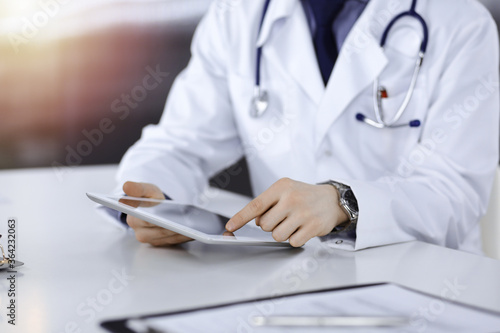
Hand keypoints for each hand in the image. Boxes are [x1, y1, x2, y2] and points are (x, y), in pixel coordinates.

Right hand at [122, 181, 191, 245]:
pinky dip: (184, 236)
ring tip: (193, 226)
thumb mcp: (145, 190)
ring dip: (181, 233)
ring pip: (169, 237)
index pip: (147, 221)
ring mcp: (152, 240)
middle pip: (160, 231)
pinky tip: (193, 230)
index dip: (157, 220)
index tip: (167, 219)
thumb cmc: (150, 198)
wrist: (155, 207)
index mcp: (134, 220)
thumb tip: (126, 186)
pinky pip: (175, 241)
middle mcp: (141, 233)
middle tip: (186, 223)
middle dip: (173, 227)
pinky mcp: (162, 243)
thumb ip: (137, 188)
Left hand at [225, 178, 348, 246]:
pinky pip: (293, 242)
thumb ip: (267, 204)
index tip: (230, 227)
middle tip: (281, 218)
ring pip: (277, 235)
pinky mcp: (313, 227)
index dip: (240, 218)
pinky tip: (301, 229)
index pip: (256, 205)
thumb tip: (255, 221)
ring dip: (282, 233)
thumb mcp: (284, 191)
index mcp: (281, 187)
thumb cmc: (303, 195)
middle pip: (264, 225)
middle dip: (270, 225)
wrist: (331, 199)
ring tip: (292, 224)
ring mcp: (303, 213)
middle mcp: (291, 199)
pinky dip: (295, 239)